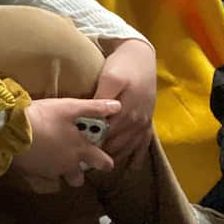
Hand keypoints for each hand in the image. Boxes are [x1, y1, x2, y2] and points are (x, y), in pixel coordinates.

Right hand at [11, 96, 121, 187]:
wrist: (10, 130)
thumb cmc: (43, 117)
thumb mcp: (69, 107)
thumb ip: (94, 108)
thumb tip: (118, 106)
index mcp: (80, 150)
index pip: (103, 163)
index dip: (105, 161)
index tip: (102, 157)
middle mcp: (68, 165)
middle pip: (80, 179)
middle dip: (79, 172)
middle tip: (73, 159)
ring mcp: (50, 172)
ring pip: (60, 179)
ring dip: (59, 172)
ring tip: (52, 159)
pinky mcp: (32, 175)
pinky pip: (41, 181)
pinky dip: (41, 175)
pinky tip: (36, 163)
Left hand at [94, 38, 156, 162]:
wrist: (141, 56)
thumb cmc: (121, 66)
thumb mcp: (109, 78)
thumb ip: (102, 98)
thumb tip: (92, 118)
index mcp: (125, 112)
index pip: (105, 135)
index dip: (91, 145)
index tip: (76, 154)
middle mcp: (136, 121)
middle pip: (116, 144)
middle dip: (101, 154)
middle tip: (83, 165)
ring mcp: (143, 122)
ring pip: (129, 146)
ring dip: (116, 157)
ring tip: (100, 168)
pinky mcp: (148, 120)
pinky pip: (143, 143)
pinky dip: (137, 155)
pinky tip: (131, 168)